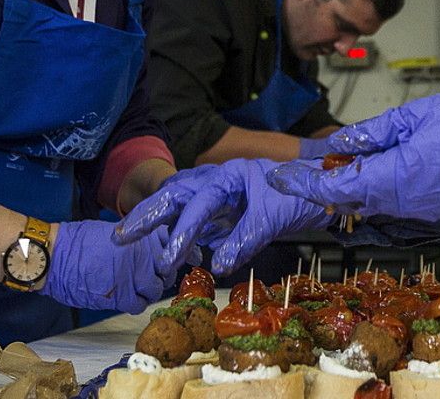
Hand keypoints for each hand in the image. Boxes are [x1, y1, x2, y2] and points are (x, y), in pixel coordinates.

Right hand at [41, 219, 174, 312]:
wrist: (56, 257)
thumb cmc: (77, 241)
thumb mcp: (112, 231)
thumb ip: (134, 239)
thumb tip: (145, 245)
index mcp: (142, 237)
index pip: (171, 246)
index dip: (170, 255)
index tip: (165, 259)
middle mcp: (143, 256)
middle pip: (167, 271)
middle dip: (160, 275)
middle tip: (150, 277)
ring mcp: (134, 277)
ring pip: (155, 290)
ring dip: (148, 291)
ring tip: (137, 289)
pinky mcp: (120, 296)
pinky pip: (139, 305)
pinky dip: (135, 304)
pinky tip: (126, 298)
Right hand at [114, 158, 332, 275]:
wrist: (319, 193)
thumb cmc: (299, 196)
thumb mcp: (275, 217)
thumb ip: (246, 238)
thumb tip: (220, 264)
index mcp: (229, 175)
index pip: (199, 202)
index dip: (182, 231)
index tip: (169, 258)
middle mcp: (216, 180)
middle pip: (174, 194)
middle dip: (146, 214)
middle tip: (120, 236)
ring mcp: (215, 194)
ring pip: (177, 203)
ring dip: (154, 220)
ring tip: (126, 237)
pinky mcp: (219, 210)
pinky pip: (190, 218)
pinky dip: (175, 231)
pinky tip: (166, 249)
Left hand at [268, 94, 439, 221]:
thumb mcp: (417, 116)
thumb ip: (376, 131)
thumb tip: (346, 140)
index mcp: (387, 182)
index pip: (331, 186)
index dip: (301, 182)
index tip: (279, 178)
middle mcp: (397, 208)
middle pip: (348, 202)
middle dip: (324, 187)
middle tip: (309, 170)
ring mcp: (418, 218)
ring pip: (371, 210)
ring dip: (352, 193)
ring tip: (343, 171)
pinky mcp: (436, 219)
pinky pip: (395, 215)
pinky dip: (378, 202)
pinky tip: (379, 183)